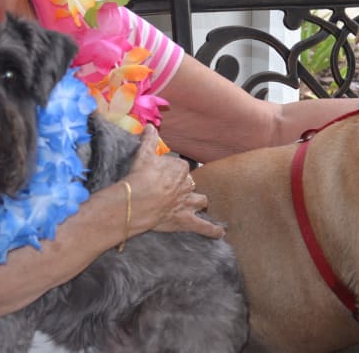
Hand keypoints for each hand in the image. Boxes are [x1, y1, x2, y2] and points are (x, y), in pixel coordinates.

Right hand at [124, 124, 224, 238]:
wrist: (139, 199)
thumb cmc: (141, 175)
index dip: (172, 172)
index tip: (163, 175)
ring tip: (202, 204)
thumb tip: (149, 126)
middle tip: (177, 190)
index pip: (180, 168)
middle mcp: (186, 185)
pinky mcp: (185, 219)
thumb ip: (149, 140)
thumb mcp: (143, 154)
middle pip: (190, 184)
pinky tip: (220, 233)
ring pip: (200, 201)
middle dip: (185, 187)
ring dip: (200, 202)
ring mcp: (187, 203)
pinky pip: (203, 226)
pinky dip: (212, 230)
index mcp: (180, 168)